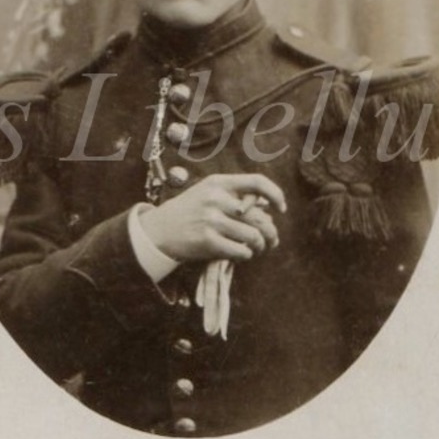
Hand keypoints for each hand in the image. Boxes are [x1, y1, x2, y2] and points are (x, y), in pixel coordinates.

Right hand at [138, 173, 285, 263]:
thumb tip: (267, 205)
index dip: (275, 194)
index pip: (257, 182)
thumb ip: (234, 195)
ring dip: (259, 246)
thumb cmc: (187, 212)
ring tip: (255, 249)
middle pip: (260, 216)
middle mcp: (216, 199)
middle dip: (271, 233)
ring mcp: (211, 220)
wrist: (157, 231)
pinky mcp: (207, 242)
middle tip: (272, 241)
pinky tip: (240, 254)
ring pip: (253, 236)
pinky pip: (241, 251)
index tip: (281, 208)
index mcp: (219, 183)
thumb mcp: (207, 193)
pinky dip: (245, 256)